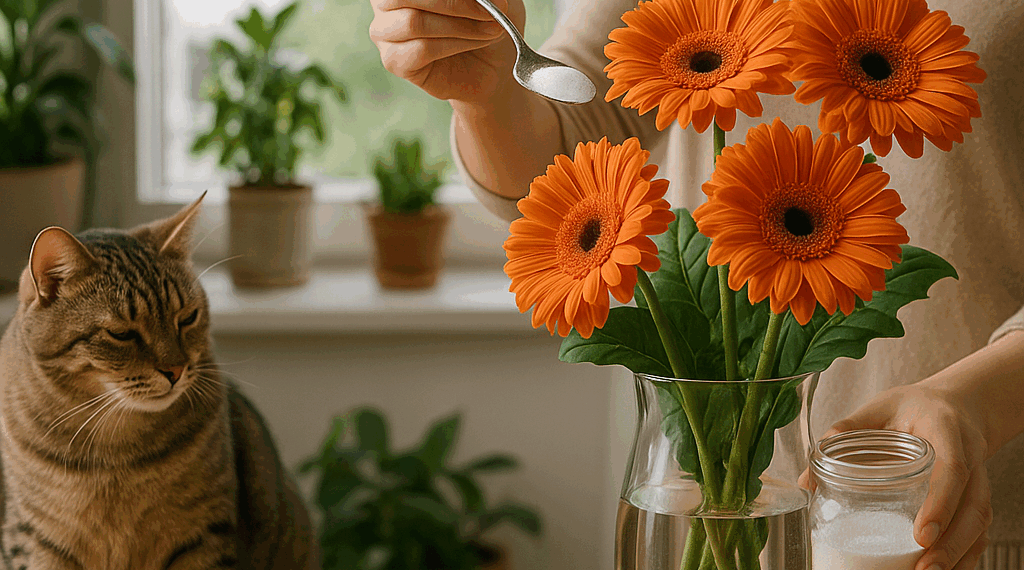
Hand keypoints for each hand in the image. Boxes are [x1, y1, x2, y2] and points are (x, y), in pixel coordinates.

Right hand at [369, 0, 524, 104]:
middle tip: (491, 12)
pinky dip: (455, 45)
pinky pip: (420, 50)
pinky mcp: (394, 60)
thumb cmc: (486, 21)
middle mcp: (387, 1)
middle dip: (453, 3)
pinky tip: (476, 44)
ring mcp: (385, 31)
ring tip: (491, 30)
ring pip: (413, 22)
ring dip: (460, 26)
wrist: (492, 67)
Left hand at [801, 384, 991, 569]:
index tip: (922, 534)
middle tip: (923, 568)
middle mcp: (970, 454)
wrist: (951, 406)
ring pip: (980, 521)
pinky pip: (979, 529)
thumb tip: (807, 477)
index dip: (941, 501)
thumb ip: (845, 433)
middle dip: (951, 543)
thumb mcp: (878, 408)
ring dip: (958, 554)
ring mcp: (978, 478)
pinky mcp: (976, 496)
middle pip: (973, 505)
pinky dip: (965, 554)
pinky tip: (944, 569)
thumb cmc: (910, 409)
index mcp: (945, 428)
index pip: (952, 468)